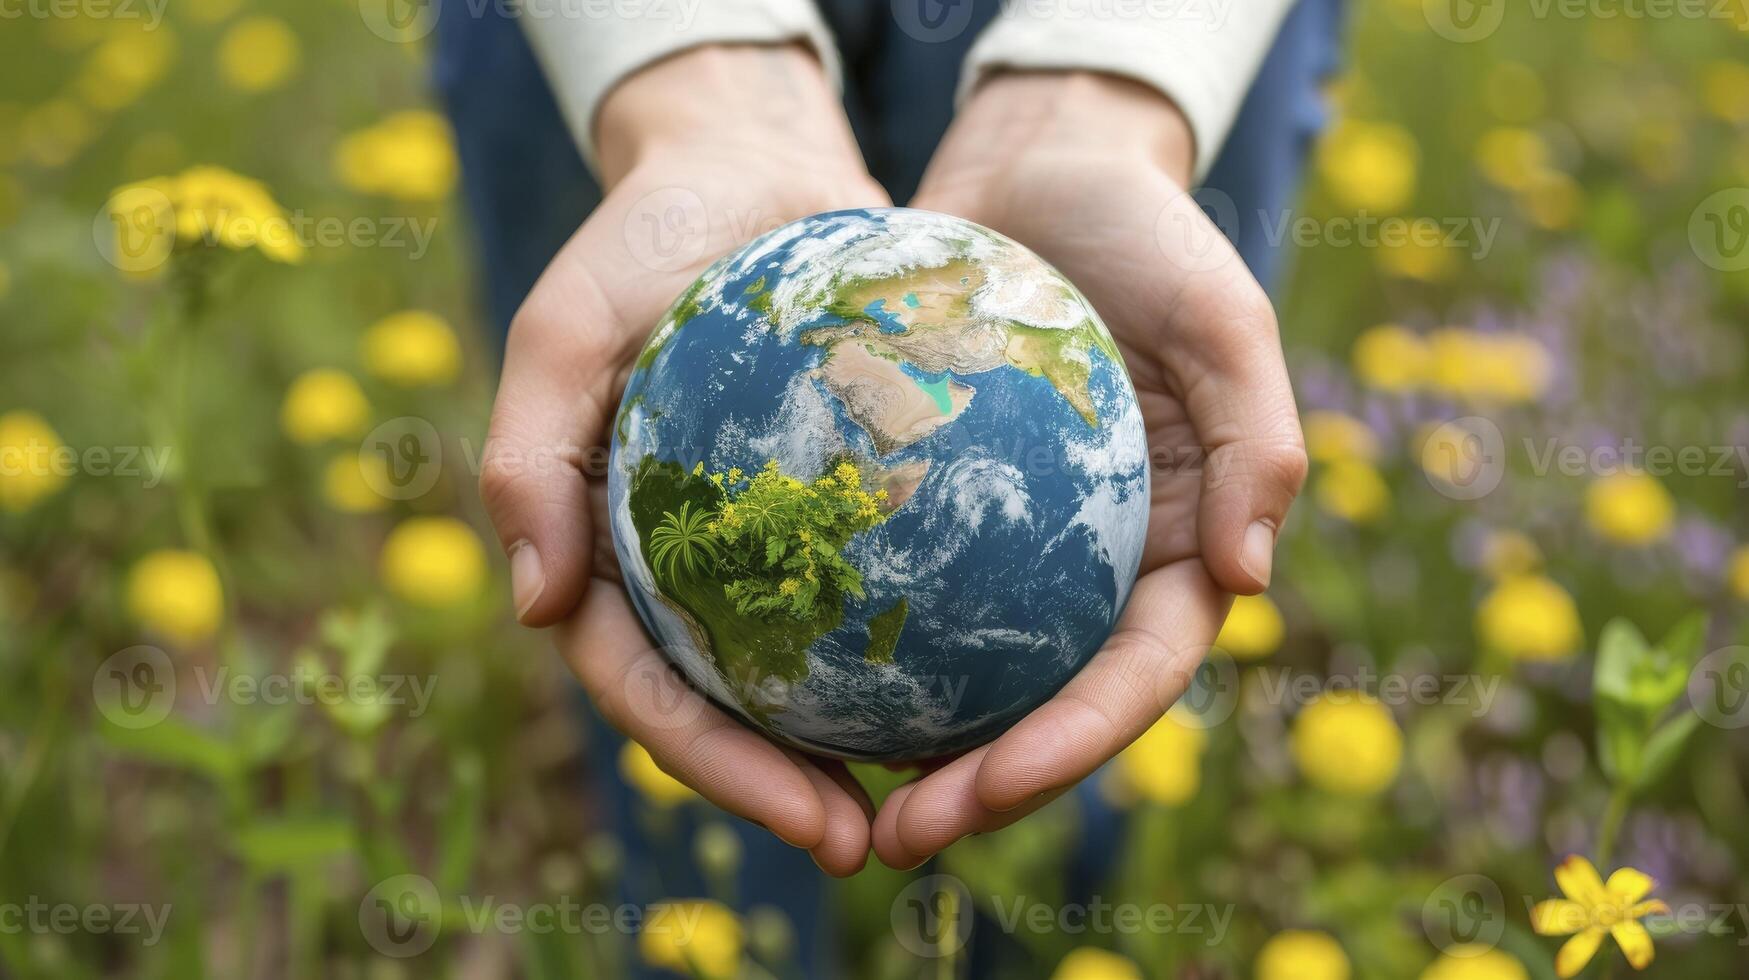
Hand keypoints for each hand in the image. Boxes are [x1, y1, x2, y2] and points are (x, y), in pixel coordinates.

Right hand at [480, 45, 889, 875]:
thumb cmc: (640, 240)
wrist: (748, 164)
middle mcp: (683, 566)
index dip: (716, 768)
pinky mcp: (836, 500)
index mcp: (605, 552)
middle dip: (792, 789)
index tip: (811, 820)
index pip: (647, 689)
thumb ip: (528, 458)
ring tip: (947, 792)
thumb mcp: (562, 327)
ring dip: (862, 739)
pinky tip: (992, 677)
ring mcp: (761, 541)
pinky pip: (877, 581)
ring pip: (805, 667)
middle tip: (876, 842)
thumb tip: (537, 609)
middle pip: (729, 707)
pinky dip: (916, 636)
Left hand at [872, 72, 1307, 867]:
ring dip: (916, 752)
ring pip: (977, 678)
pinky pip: (911, 599)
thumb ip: (1260, 440)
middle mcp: (1105, 568)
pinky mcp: (951, 514)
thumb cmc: (1145, 232)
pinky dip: (868, 656)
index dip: (1069, 750)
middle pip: (1050, 708)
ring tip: (833, 803)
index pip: (1135, 679)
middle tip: (894, 839)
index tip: (981, 791)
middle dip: (983, 787)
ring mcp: (1027, 550)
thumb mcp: (1223, 313)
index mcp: (1183, 547)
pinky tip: (794, 694)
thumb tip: (1250, 580)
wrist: (1042, 165)